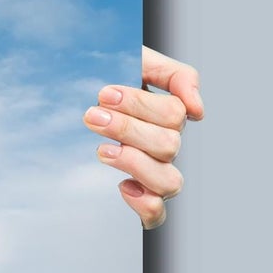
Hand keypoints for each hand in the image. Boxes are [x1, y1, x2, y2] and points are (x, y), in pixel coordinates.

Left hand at [84, 44, 202, 228]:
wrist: (76, 88)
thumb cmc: (111, 75)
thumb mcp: (141, 59)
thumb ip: (176, 75)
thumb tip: (197, 109)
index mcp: (170, 114)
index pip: (173, 115)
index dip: (139, 105)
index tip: (104, 94)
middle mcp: (167, 144)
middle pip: (168, 146)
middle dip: (127, 129)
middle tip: (93, 116)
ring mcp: (155, 171)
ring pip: (169, 181)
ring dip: (134, 164)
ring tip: (102, 150)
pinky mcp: (140, 194)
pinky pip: (156, 213)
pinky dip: (144, 204)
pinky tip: (123, 185)